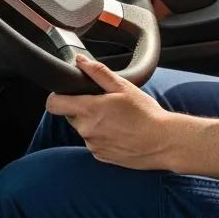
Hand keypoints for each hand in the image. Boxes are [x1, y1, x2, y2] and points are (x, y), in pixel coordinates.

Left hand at [45, 55, 177, 168]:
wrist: (164, 142)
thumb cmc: (146, 113)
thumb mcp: (123, 87)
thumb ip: (97, 72)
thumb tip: (79, 61)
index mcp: (88, 110)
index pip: (54, 104)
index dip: (57, 96)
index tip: (67, 93)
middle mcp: (86, 130)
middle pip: (70, 115)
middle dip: (81, 108)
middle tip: (104, 104)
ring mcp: (93, 145)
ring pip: (83, 129)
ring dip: (93, 123)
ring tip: (116, 119)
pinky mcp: (101, 156)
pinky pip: (93, 142)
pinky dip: (102, 136)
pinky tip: (119, 132)